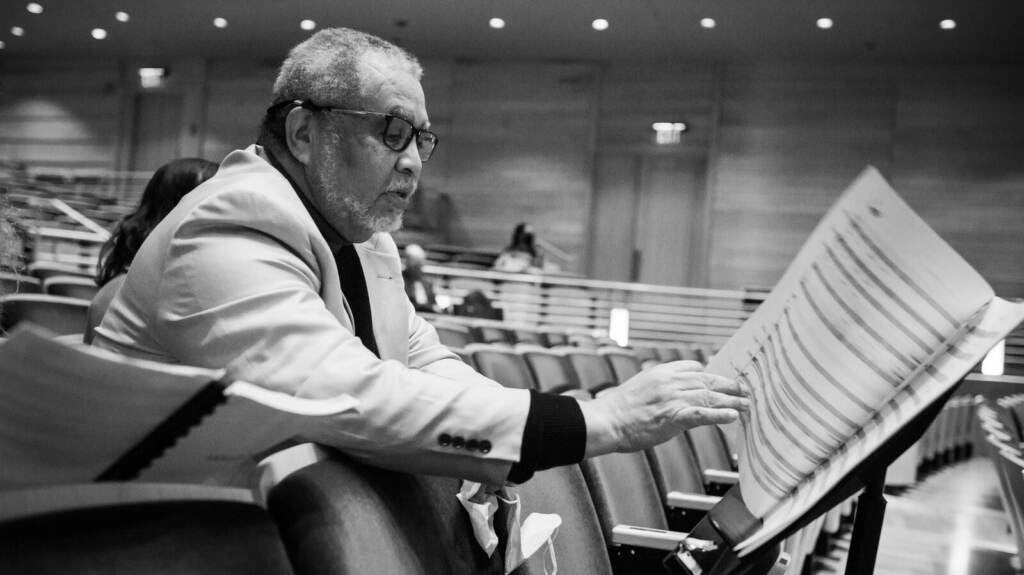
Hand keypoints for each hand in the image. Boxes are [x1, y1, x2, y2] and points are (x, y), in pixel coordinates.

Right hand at [578, 360, 748, 456]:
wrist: (606, 421)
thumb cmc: (617, 410)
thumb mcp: (639, 387)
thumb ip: (657, 386)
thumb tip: (666, 392)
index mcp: (661, 372)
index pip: (693, 368)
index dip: (710, 376)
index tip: (721, 382)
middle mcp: (670, 381)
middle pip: (707, 381)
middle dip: (729, 386)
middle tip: (745, 391)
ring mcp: (672, 398)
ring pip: (710, 396)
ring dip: (733, 401)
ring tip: (747, 405)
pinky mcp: (673, 416)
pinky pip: (702, 414)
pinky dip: (720, 415)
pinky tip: (733, 416)